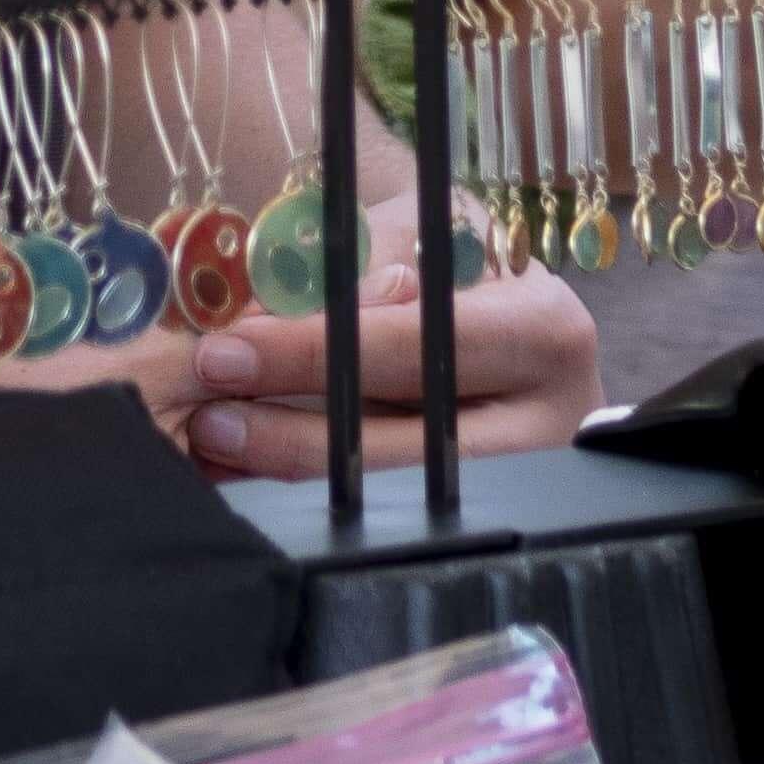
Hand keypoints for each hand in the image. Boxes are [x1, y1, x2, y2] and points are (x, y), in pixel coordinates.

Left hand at [158, 195, 600, 477]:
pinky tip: (258, 477)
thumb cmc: (457, 261)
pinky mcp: (504, 524)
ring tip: (221, 448)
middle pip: (407, 446)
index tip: (226, 353)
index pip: (411, 346)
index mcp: (544, 331)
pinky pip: (399, 516)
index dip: (310, 353)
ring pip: (398, 498)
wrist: (514, 309)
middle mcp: (554, 421)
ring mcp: (537, 487)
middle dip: (294, 436)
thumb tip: (256, 326)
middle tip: (209, 419)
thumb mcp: (415, 239)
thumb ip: (350, 281)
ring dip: (298, 473)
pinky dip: (325, 496)